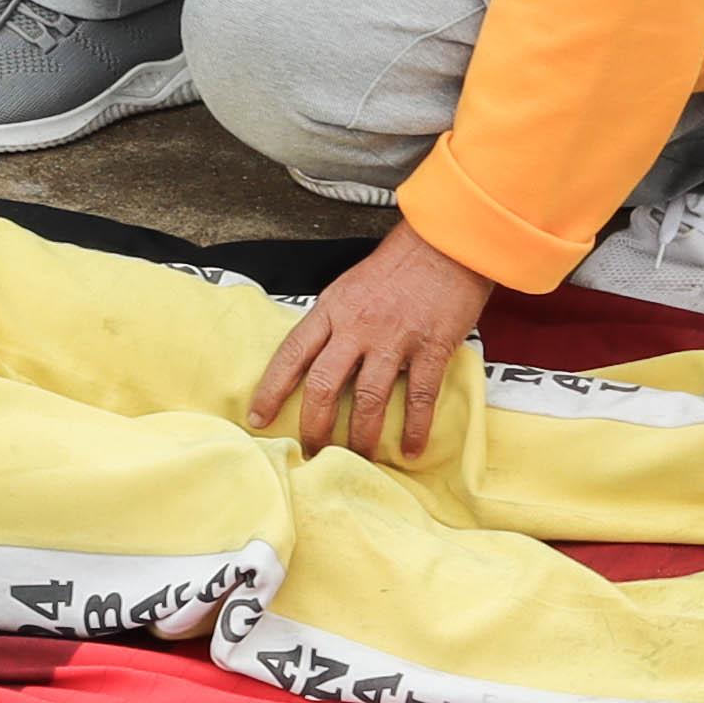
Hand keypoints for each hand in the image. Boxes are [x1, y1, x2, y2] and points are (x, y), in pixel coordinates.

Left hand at [246, 221, 496, 460]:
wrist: (446, 241)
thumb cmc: (398, 264)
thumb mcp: (349, 286)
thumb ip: (333, 322)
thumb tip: (316, 359)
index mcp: (331, 309)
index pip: (291, 354)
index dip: (271, 390)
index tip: (257, 419)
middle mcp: (357, 326)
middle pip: (324, 385)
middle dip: (314, 426)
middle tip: (310, 453)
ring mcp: (394, 338)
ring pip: (368, 400)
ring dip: (360, 437)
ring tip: (356, 460)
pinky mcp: (430, 347)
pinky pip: (419, 397)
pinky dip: (414, 429)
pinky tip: (409, 449)